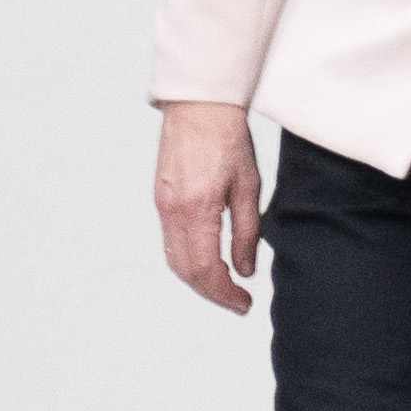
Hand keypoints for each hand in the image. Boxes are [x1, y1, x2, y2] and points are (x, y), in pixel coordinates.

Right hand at [156, 99, 264, 315]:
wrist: (199, 106)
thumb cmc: (228, 140)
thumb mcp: (249, 187)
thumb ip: (247, 232)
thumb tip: (245, 271)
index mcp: (198, 209)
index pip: (205, 268)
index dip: (224, 293)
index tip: (243, 304)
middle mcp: (173, 211)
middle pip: (185, 271)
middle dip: (211, 293)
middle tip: (238, 302)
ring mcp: (163, 205)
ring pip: (174, 259)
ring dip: (198, 280)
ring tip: (225, 287)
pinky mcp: (161, 199)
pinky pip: (170, 241)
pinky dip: (187, 260)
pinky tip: (207, 263)